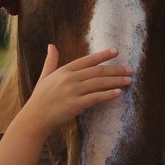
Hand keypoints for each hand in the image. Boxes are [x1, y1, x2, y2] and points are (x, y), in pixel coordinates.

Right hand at [16, 45, 130, 134]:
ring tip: (128, 80)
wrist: (35, 118)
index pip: (87, 60)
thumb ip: (51, 61)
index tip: (116, 51)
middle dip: (115, 69)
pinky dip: (107, 94)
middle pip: (97, 71)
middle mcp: (69, 78)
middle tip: (129, 70)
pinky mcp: (75, 104)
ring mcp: (72, 91)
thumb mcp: (44, 76)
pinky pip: (95, 98)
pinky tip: (118, 93)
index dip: (102, 55)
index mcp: (64, 70)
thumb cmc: (40, 98)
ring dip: (116, 81)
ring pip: (99, 83)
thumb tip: (51, 45)